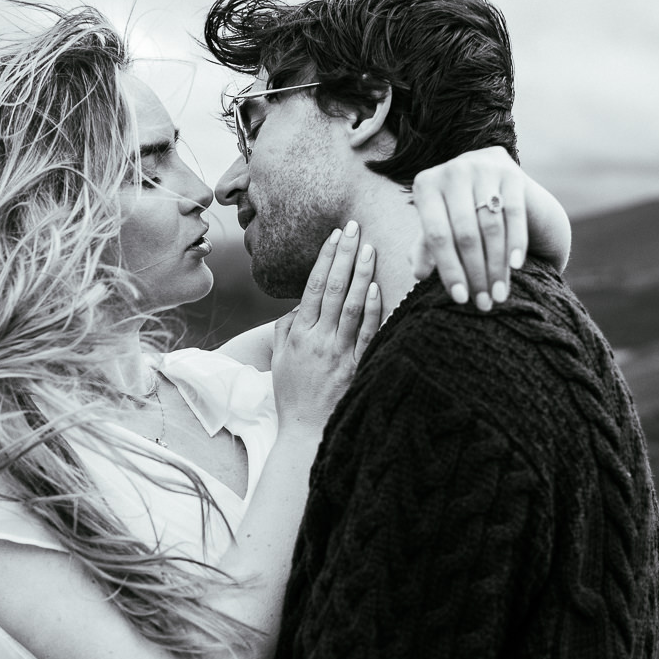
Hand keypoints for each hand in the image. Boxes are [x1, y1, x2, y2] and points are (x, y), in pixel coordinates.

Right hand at [268, 223, 383, 433]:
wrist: (306, 431)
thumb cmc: (292, 394)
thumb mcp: (280, 358)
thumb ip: (288, 327)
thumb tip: (301, 303)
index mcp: (300, 334)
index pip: (315, 285)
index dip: (326, 257)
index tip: (336, 235)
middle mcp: (320, 339)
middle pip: (335, 288)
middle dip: (345, 254)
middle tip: (355, 226)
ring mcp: (340, 353)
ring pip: (353, 305)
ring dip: (362, 273)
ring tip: (369, 247)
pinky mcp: (357, 367)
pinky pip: (368, 333)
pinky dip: (373, 309)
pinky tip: (377, 287)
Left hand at [411, 147, 555, 310]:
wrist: (490, 174)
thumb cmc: (455, 208)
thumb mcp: (437, 224)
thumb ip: (425, 246)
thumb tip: (418, 273)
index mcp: (426, 185)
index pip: (437, 235)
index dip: (449, 269)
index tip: (460, 299)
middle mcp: (453, 172)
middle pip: (466, 233)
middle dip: (476, 273)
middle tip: (484, 303)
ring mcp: (484, 169)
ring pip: (491, 227)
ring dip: (496, 265)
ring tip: (499, 294)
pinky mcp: (511, 173)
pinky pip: (515, 214)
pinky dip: (516, 242)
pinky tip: (516, 266)